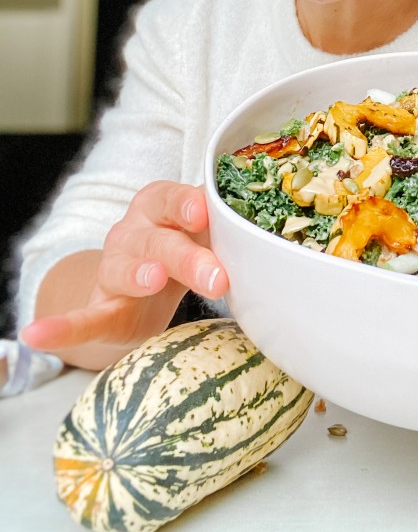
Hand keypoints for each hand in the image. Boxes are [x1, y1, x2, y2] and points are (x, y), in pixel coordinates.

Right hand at [21, 181, 228, 366]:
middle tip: (218, 278)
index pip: (172, 198)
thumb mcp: (204, 231)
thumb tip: (267, 220)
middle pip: (160, 241)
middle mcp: (132, 232)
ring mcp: (114, 269)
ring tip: (153, 280)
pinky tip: (36, 334)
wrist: (145, 288)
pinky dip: (59, 328)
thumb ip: (228, 222)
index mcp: (159, 206)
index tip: (204, 211)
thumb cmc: (185, 248)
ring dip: (139, 275)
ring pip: (125, 271)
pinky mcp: (101, 309)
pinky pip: (79, 318)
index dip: (187, 203)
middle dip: (189, 258)